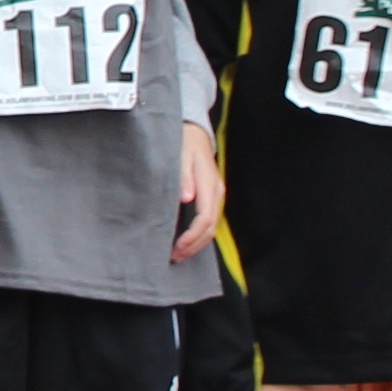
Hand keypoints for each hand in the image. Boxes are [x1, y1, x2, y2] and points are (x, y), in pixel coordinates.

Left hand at [171, 119, 222, 262]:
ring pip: (212, 227)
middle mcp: (216, 193)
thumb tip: (187, 198)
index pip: (205, 217)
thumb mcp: (180, 155)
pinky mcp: (211, 198)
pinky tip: (186, 242)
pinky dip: (198, 235)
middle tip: (175, 257)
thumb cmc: (184, 143)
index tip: (177, 247)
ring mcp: (216, 196)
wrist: (195, 133)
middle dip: (194, 245)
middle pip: (211, 227)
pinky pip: (209, 221)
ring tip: (178, 255)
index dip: (192, 235)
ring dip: (197, 243)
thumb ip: (183, 177)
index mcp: (210, 184)